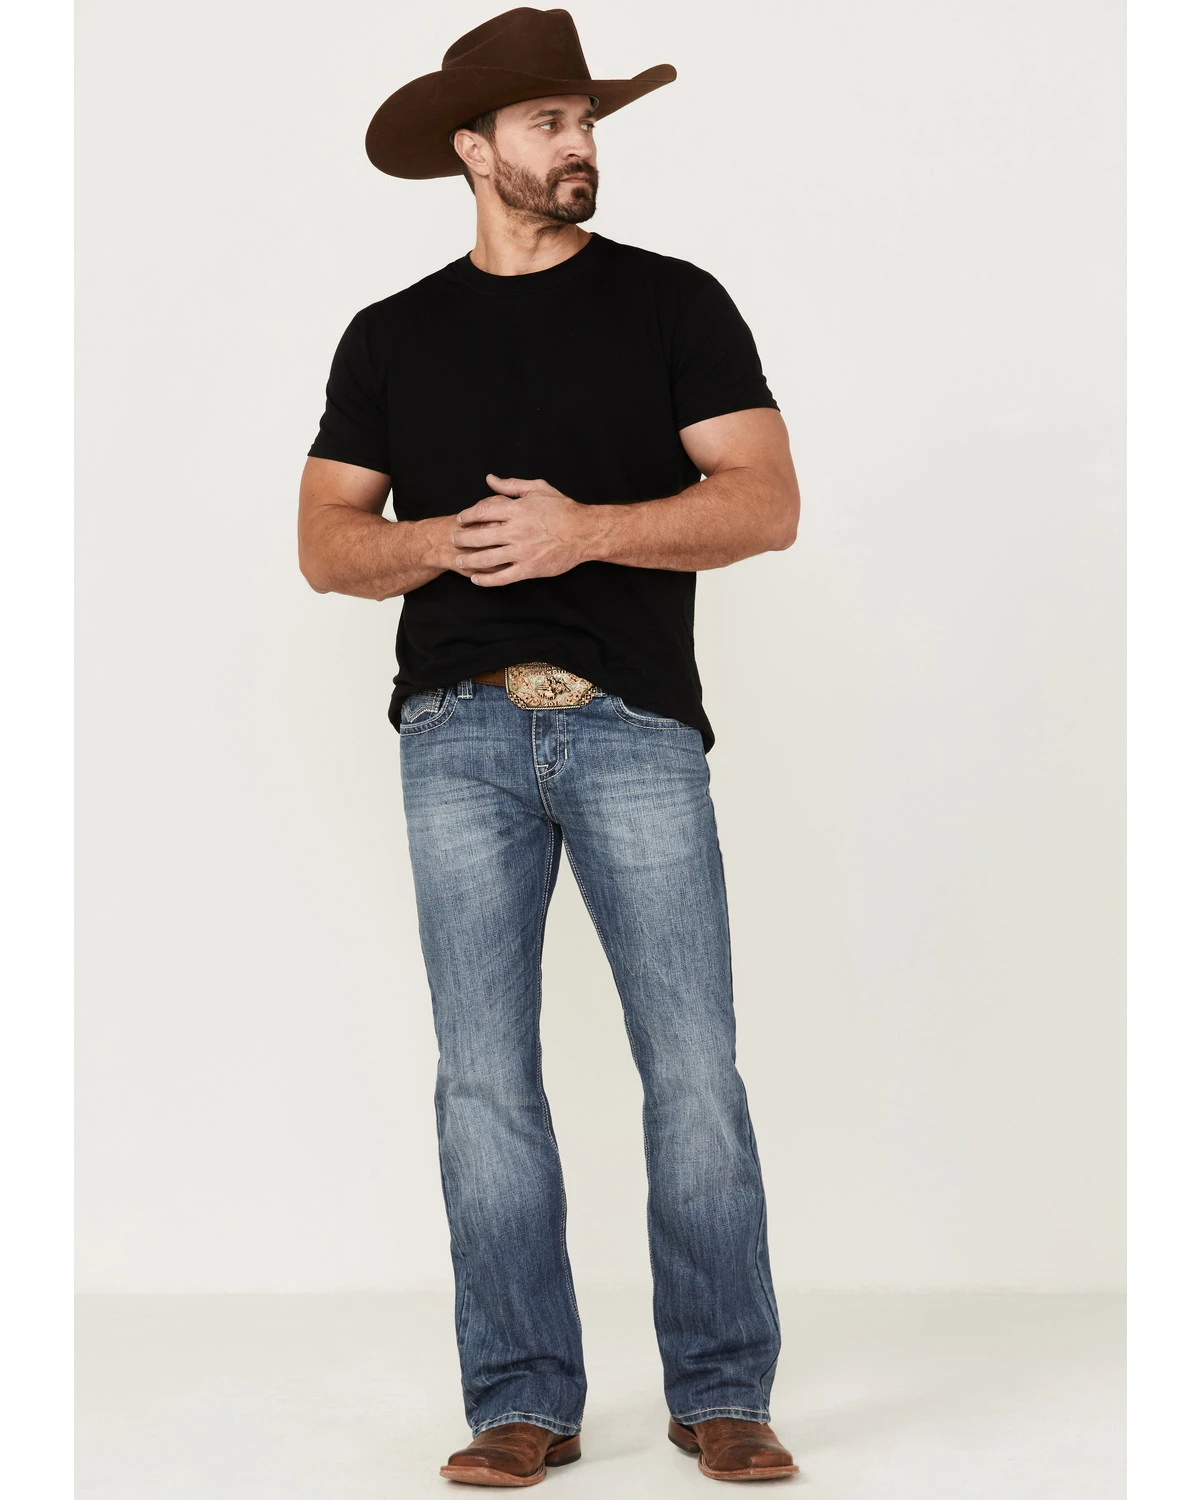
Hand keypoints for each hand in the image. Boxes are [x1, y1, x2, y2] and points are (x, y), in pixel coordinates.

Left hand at [450, 474, 595, 585]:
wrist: (584, 532)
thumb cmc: (563, 509)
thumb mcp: (538, 489)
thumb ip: (511, 485)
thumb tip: (490, 479)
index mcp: (517, 510)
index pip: (482, 511)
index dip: (468, 515)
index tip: (461, 519)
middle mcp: (516, 531)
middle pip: (479, 536)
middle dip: (462, 538)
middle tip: (453, 539)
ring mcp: (522, 551)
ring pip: (487, 559)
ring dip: (469, 560)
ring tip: (459, 560)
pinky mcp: (529, 568)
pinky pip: (502, 577)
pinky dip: (486, 580)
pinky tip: (476, 579)